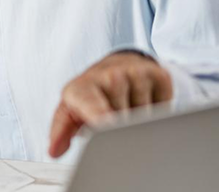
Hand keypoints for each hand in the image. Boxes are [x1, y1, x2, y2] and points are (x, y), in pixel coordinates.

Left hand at [47, 51, 173, 157]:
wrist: (113, 67)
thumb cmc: (89, 95)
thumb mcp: (70, 111)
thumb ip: (61, 131)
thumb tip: (54, 150)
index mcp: (81, 88)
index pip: (91, 105)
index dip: (100, 117)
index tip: (107, 125)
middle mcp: (108, 76)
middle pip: (123, 119)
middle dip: (120, 129)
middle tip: (111, 120)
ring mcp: (135, 72)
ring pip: (145, 115)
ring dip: (138, 121)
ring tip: (125, 108)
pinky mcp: (158, 73)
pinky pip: (165, 105)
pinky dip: (156, 110)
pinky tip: (143, 101)